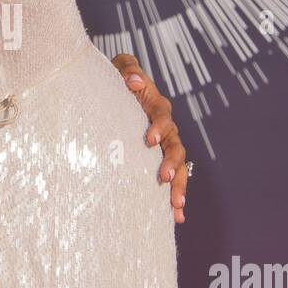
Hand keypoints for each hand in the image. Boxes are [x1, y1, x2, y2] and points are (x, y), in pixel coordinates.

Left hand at [111, 53, 188, 223]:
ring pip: (178, 167)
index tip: (148, 141)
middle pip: (175, 147)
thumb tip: (133, 81)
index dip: (157, 128)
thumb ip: (127, 68)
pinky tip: (176, 219)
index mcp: (155, 106)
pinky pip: (171, 181)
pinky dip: (174, 198)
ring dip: (179, 185)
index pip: (162, 117)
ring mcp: (163, 148)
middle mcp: (164, 129)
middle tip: (164, 178)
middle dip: (172, 164)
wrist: (108, 95)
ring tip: (176, 205)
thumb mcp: (117, 68)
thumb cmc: (112, 80)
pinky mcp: (157, 162)